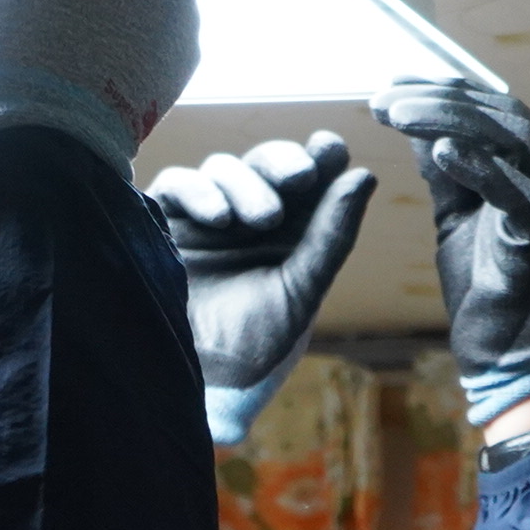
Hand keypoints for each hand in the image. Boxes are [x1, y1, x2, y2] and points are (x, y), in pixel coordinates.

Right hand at [146, 134, 376, 444]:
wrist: (198, 380)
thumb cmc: (254, 344)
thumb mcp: (301, 292)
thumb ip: (331, 237)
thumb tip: (364, 175)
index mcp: (293, 229)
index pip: (311, 173)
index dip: (322, 153)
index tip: (329, 149)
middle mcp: (251, 215)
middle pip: (269, 160)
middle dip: (285, 161)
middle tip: (300, 178)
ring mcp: (207, 215)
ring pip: (225, 166)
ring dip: (248, 183)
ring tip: (262, 220)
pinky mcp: (165, 221)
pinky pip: (179, 183)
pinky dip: (200, 191)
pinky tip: (220, 219)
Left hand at [368, 78, 529, 425]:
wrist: (513, 363)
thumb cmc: (489, 294)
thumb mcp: (460, 219)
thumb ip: (448, 172)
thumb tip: (418, 125)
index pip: (501, 111)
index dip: (449, 91)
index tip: (396, 84)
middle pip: (505, 115)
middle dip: (440, 100)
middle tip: (384, 97)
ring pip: (508, 138)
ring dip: (447, 121)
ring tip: (394, 113)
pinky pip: (512, 190)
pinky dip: (474, 166)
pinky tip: (433, 151)